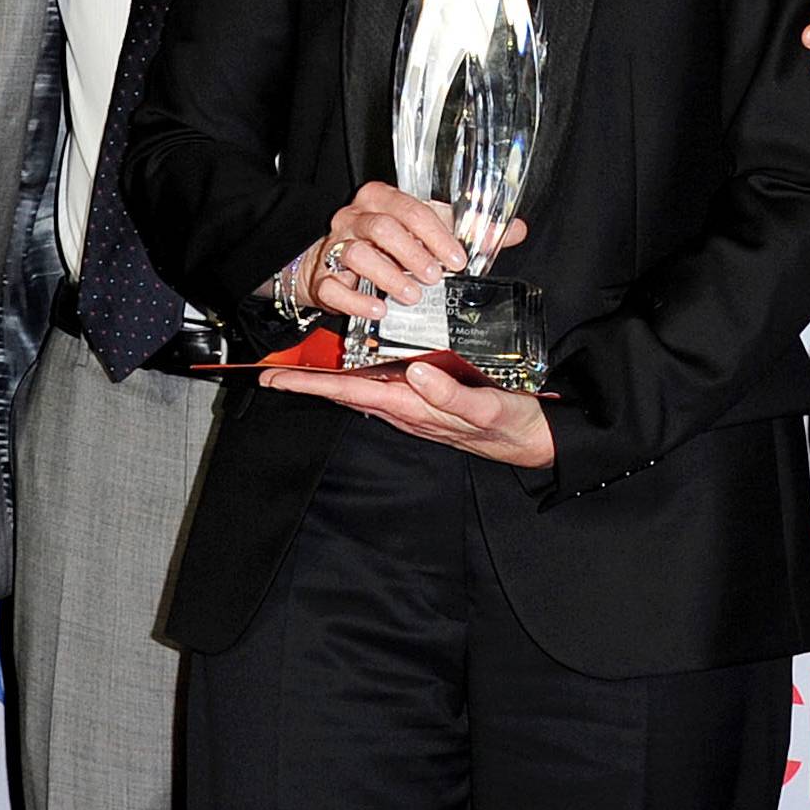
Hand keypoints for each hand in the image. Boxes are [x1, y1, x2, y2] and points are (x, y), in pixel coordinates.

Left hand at [262, 356, 554, 467]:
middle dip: (311, 384)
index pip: (353, 392)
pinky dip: (363, 377)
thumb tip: (415, 373)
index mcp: (415, 408)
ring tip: (302, 370)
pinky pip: (386, 388)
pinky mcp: (428, 401)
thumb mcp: (490, 409)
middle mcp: (408, 409)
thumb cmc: (513, 425)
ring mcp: (416, 408)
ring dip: (332, 381)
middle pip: (348, 392)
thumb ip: (453, 396)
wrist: (537, 442)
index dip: (313, 385)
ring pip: (364, 390)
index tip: (277, 381)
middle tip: (272, 374)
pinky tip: (358, 368)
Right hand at [296, 182, 506, 322]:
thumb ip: (467, 232)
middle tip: (434, 278)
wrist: (332, 267)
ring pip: (357, 253)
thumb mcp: (426, 233)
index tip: (457, 258)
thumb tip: (515, 230)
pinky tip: (379, 310)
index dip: (436, 234)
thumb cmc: (386, 247)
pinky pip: (334, 286)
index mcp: (383, 200)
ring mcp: (335, 247)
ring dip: (389, 276)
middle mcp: (356, 218)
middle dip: (412, 254)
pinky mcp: (322, 279)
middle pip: (382, 227)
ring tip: (412, 296)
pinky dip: (357, 300)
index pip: (411, 207)